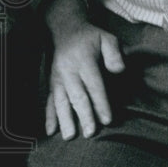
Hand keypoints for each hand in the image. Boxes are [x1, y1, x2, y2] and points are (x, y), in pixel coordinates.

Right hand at [42, 0, 124, 138]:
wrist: (65, 30)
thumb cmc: (90, 37)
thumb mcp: (106, 38)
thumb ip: (114, 53)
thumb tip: (118, 70)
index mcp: (83, 60)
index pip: (94, 84)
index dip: (100, 102)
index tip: (107, 119)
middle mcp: (68, 71)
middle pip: (77, 95)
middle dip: (84, 115)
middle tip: (90, 133)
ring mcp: (58, 78)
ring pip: (61, 101)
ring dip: (65, 119)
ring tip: (69, 136)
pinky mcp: (52, 83)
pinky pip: (50, 101)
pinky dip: (49, 117)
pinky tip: (51, 131)